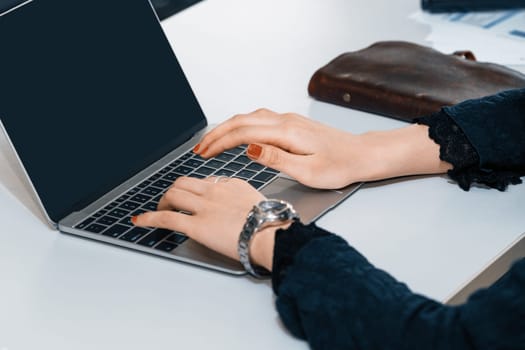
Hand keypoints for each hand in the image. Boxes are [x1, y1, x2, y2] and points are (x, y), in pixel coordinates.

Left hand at [131, 176, 281, 269]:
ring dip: (162, 202)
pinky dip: (148, 218)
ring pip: (173, 194)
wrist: (270, 234)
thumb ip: (245, 204)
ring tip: (158, 209)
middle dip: (174, 192)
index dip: (195, 190)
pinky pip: (165, 218)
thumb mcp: (260, 205)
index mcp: (232, 184)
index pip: (206, 181)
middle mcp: (215, 191)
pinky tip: (139, 220)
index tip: (193, 197)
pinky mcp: (196, 225)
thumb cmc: (271, 225)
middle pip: (184, 183)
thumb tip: (241, 212)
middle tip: (170, 201)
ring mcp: (204, 207)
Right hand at [195, 109, 450, 187]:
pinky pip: (259, 119)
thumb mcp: (308, 170)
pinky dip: (241, 125)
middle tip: (199, 148)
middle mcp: (285, 121)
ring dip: (227, 128)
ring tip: (212, 142)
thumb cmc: (339, 166)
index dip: (219, 142)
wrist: (361, 155)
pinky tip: (237, 134)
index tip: (203, 154)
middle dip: (216, 134)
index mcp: (285, 132)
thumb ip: (277, 158)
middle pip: (241, 121)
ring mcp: (288, 119)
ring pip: (249, 117)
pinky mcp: (292, 123)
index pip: (242, 133)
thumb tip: (249, 148)